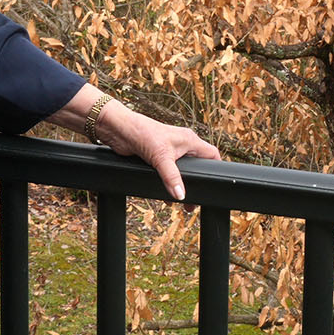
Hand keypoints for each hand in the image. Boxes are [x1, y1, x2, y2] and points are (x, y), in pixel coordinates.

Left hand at [94, 101, 219, 200]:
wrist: (118, 129)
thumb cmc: (142, 132)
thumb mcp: (161, 157)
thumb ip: (172, 177)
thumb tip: (181, 195)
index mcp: (189, 140)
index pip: (212, 154)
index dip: (216, 168)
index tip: (216, 184)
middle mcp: (181, 145)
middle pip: (197, 167)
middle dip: (196, 184)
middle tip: (195, 202)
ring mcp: (169, 151)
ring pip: (181, 172)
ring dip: (181, 186)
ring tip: (181, 204)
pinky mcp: (156, 157)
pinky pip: (167, 174)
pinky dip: (169, 184)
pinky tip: (166, 196)